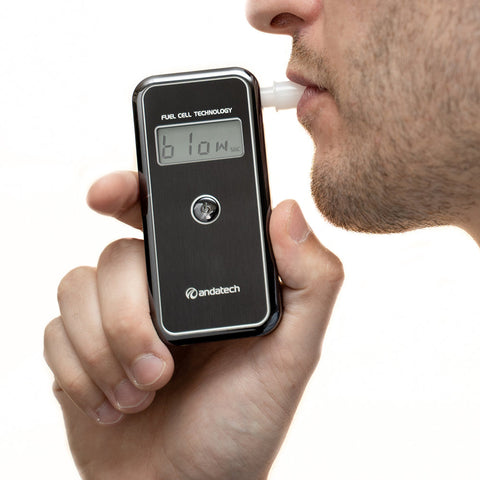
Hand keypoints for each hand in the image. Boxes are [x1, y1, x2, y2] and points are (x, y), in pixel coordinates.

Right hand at [44, 171, 343, 479]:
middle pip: (118, 253)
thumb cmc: (241, 424)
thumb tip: (289, 210)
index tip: (106, 194)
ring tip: (143, 392)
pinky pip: (54, 330)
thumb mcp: (292, 355)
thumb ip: (310, 283)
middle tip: (159, 365)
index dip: (134, 191)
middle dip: (127, 311)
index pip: (169, 213)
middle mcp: (160, 288)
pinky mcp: (79, 345)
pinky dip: (81, 371)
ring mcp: (115, 316)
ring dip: (107, 351)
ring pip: (78, 288)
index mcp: (207, 277)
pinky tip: (114, 402)